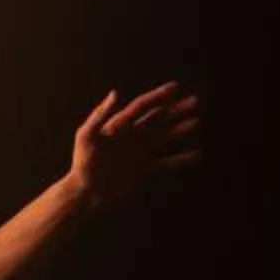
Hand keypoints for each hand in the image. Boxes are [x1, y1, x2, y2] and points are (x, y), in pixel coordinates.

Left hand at [71, 81, 202, 207]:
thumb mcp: (86, 136)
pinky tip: (195, 155)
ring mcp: (140, 152)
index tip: (175, 87)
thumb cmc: (83, 163)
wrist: (86, 192)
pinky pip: (166, 162)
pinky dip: (180, 159)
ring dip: (180, 128)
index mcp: (120, 125)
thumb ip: (100, 115)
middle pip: (158, 118)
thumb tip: (115, 93)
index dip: (158, 95)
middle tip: (194, 100)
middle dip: (176, 109)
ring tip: (196, 121)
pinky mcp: (144, 168)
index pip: (143, 106)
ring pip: (165, 136)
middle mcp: (133, 135)